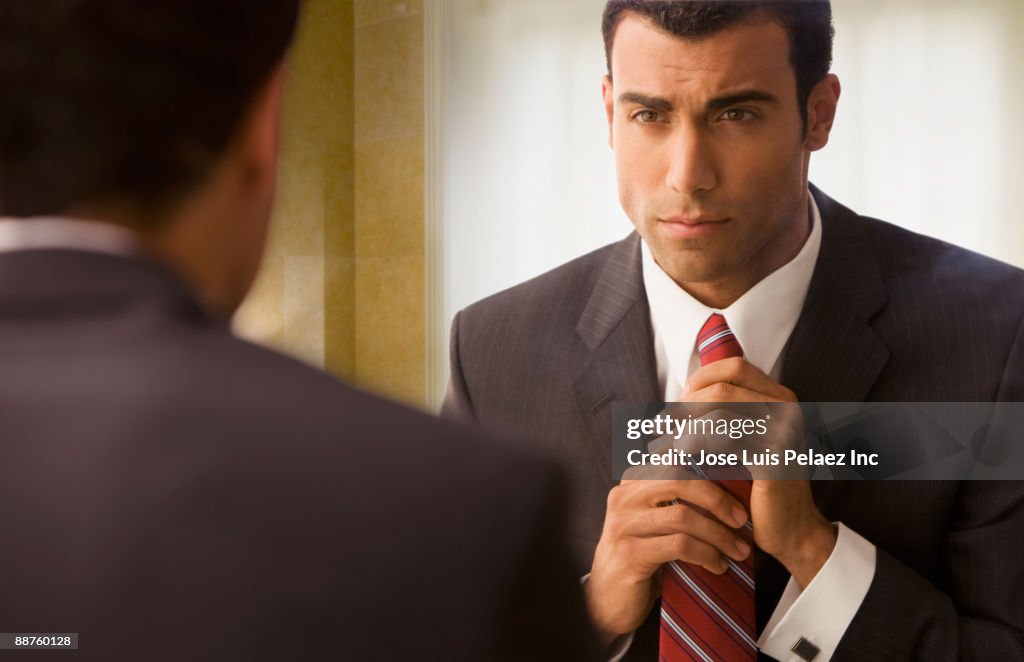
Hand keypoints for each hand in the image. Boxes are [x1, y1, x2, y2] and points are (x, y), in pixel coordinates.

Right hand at [585, 477, 750, 644]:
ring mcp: (622, 525)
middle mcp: (623, 498)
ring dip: (718, 534)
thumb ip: (676, 503)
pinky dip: (706, 555)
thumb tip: (728, 493)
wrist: (607, 601)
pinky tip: (717, 565)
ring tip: (738, 550)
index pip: (672, 462)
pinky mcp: (629, 554)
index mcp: (631, 485)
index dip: (708, 473)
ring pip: (682, 516)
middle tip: (741, 520)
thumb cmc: (640, 560)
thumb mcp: (654, 525)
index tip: (737, 493)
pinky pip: (679, 546)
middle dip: (716, 499)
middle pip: (677, 480)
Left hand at [683, 357, 837, 587]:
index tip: (677, 402)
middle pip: (722, 388)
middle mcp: (788, 409)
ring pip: (719, 414)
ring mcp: (784, 433)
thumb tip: (679, 397)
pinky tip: (677, 458)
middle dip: (684, 406)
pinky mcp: (775, 459)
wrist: (790, 529)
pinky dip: (693, 447)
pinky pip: (723, 442)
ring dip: (682, 428)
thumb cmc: (759, 484)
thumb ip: (725, 413)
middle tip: (660, 425)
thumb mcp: (745, 439)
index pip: (733, 367)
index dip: (699, 380)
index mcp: (781, 397)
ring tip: (661, 445)